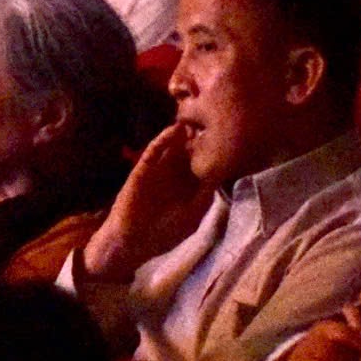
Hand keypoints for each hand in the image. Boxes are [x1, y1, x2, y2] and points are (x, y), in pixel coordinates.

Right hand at [81, 125, 211, 285]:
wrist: (131, 243)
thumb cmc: (162, 235)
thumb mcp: (192, 217)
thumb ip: (205, 197)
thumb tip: (219, 175)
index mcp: (189, 188)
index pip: (204, 164)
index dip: (215, 152)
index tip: (229, 136)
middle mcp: (175, 176)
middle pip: (191, 151)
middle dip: (201, 137)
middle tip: (215, 119)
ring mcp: (159, 171)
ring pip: (174, 147)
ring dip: (184, 133)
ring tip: (198, 117)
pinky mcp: (143, 169)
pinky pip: (153, 151)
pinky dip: (163, 139)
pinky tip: (175, 129)